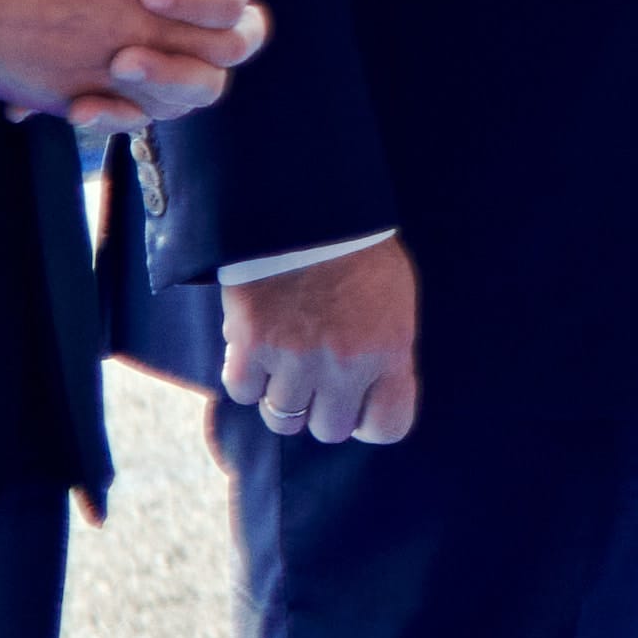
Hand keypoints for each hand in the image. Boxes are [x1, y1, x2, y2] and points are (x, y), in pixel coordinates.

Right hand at [219, 233, 417, 446]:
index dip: (370, 420)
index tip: (359, 404)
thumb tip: (372, 392)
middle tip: (315, 377)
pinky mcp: (251, 345)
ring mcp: (296, 359)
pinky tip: (255, 347)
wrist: (303, 207)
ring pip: (283, 419)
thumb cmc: (354, 249)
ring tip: (283, 362)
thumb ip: (387, 350)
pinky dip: (246, 375)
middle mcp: (345, 364)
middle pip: (329, 429)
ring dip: (281, 395)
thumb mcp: (394, 299)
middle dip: (322, 408)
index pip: (389, 426)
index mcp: (389, 350)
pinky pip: (243, 391)